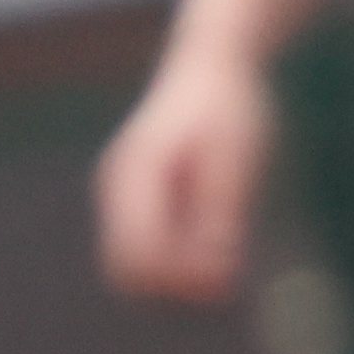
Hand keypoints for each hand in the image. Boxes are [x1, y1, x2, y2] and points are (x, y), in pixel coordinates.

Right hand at [89, 58, 273, 308]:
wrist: (212, 65)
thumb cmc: (229, 107)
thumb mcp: (234, 160)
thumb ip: (220, 216)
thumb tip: (216, 279)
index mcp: (137, 173)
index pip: (138, 253)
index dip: (179, 281)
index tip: (226, 281)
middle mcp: (118, 189)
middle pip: (126, 271)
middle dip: (174, 289)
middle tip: (228, 282)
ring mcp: (122, 197)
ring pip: (135, 268)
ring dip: (177, 281)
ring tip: (228, 264)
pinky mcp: (138, 203)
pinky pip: (149, 252)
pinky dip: (180, 265)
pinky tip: (220, 249)